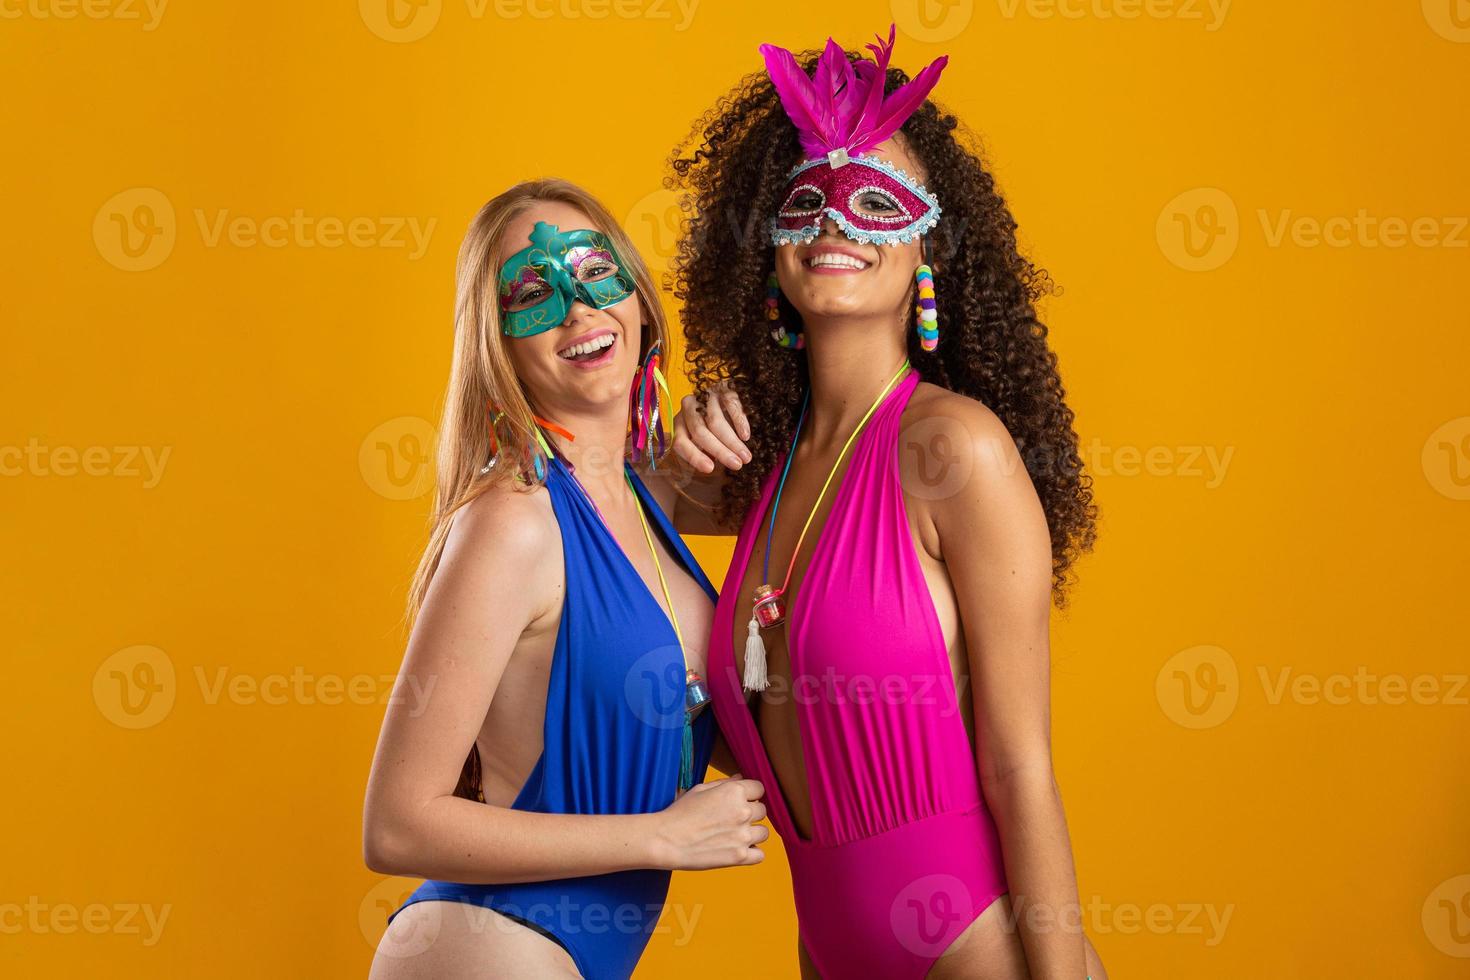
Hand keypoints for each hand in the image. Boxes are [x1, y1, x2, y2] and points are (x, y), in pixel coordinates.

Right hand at [651, 775, 767, 869]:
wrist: (665, 840)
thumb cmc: (679, 813)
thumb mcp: (700, 790)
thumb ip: (724, 784)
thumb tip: (740, 778)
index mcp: (734, 792)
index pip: (759, 789)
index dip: (750, 795)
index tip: (740, 801)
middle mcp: (743, 812)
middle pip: (762, 811)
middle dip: (750, 814)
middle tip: (731, 820)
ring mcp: (743, 835)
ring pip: (764, 833)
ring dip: (753, 833)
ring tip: (734, 835)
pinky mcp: (739, 857)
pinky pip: (760, 855)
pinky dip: (752, 853)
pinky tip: (737, 849)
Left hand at [673, 384, 751, 473]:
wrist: (724, 396)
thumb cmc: (711, 426)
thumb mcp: (703, 440)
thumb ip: (702, 452)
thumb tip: (711, 466)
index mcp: (679, 423)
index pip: (680, 441)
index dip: (694, 456)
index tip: (710, 469)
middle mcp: (688, 407)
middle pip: (700, 431)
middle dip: (720, 450)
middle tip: (737, 465)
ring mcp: (705, 395)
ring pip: (715, 421)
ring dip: (733, 442)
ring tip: (746, 457)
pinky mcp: (722, 387)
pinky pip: (730, 404)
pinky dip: (739, 422)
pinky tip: (745, 436)